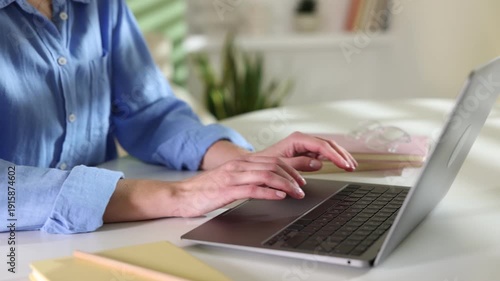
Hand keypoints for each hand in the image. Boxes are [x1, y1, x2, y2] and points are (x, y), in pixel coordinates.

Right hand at [172, 155, 305, 216]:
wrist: (181, 195)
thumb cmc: (205, 190)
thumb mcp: (229, 179)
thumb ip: (247, 179)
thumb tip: (269, 186)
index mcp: (240, 162)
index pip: (272, 160)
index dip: (290, 168)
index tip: (300, 179)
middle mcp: (238, 166)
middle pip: (273, 165)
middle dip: (292, 176)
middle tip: (303, 187)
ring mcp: (233, 177)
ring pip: (267, 175)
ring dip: (285, 185)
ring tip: (296, 194)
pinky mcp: (228, 190)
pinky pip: (253, 189)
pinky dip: (270, 193)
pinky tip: (279, 197)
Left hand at [254, 131, 357, 171]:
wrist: (257, 163)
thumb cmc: (266, 163)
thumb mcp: (281, 165)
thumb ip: (299, 164)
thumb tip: (318, 163)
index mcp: (297, 139)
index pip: (321, 146)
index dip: (335, 156)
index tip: (344, 165)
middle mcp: (303, 139)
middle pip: (328, 144)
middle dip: (341, 155)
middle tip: (351, 166)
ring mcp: (306, 144)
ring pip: (329, 147)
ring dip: (340, 156)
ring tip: (351, 166)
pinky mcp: (307, 151)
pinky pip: (324, 153)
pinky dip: (334, 158)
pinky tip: (342, 164)